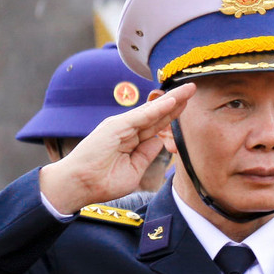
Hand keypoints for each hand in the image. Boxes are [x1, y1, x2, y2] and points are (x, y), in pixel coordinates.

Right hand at [39, 84, 194, 213]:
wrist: (80, 185)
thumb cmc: (103, 181)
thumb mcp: (134, 169)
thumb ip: (147, 154)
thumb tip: (160, 141)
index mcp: (131, 140)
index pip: (157, 124)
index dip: (173, 115)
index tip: (188, 105)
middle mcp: (127, 129)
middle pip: (157, 113)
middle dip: (177, 102)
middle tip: (193, 88)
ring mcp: (122, 126)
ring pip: (152, 110)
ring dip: (172, 100)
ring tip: (189, 89)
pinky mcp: (116, 126)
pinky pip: (142, 116)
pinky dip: (158, 108)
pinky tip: (173, 101)